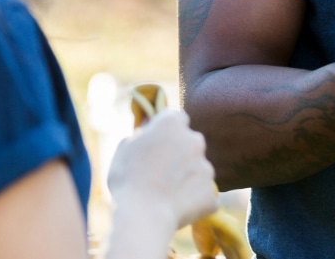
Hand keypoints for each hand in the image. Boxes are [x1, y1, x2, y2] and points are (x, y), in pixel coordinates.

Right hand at [108, 109, 217, 228]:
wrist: (144, 216)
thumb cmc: (128, 180)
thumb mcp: (124, 149)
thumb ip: (140, 133)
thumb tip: (148, 127)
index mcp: (172, 123)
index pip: (177, 118)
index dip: (166, 131)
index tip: (157, 143)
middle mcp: (194, 140)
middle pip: (190, 142)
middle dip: (180, 153)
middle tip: (161, 172)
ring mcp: (206, 166)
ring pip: (198, 168)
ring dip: (187, 176)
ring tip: (166, 194)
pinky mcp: (211, 191)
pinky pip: (203, 193)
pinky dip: (193, 200)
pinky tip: (176, 208)